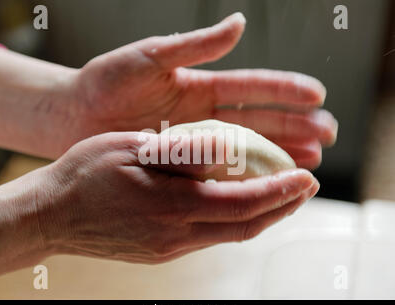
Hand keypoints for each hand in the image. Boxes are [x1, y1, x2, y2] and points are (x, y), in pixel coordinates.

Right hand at [33, 132, 318, 263]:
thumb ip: (181, 154)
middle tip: (305, 188)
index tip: (306, 178)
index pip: (243, 204)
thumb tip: (224, 149)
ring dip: (261, 215)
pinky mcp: (160, 251)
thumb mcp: (132, 150)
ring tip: (280, 196)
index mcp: (172, 207)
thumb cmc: (85, 176)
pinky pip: (209, 238)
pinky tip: (237, 206)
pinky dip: (233, 221)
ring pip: (230, 235)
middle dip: (282, 208)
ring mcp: (168, 248)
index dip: (280, 192)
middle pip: (245, 226)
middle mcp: (176, 235)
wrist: (51, 215)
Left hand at [57, 12, 336, 168]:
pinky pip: (221, 171)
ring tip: (312, 159)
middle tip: (328, 134)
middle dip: (295, 125)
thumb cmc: (104, 83)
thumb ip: (193, 46)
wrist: (74, 117)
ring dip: (280, 152)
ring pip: (247, 148)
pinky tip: (269, 180)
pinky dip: (246, 176)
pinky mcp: (181, 163)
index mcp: (199, 86)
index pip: (252, 87)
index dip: (285, 90)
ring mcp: (195, 141)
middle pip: (259, 119)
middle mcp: (203, 115)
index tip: (318, 95)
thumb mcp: (148, 57)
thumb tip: (239, 24)